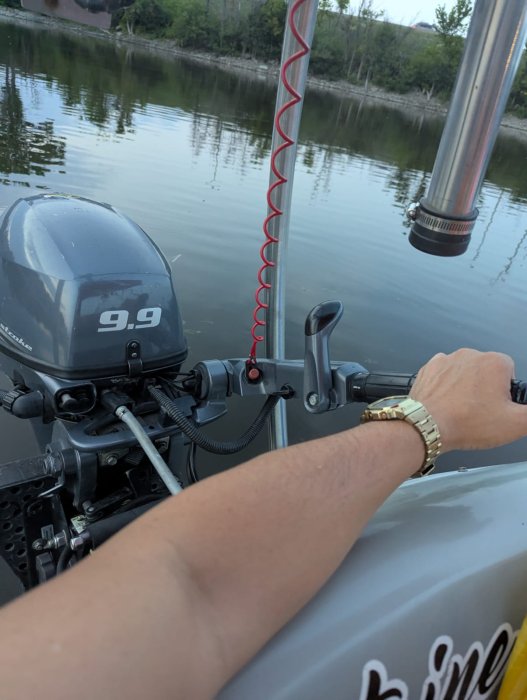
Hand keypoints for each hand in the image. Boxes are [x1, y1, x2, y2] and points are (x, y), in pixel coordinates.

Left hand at [410, 348, 526, 451]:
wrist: (427, 426)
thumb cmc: (466, 423)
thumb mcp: (515, 424)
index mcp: (494, 362)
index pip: (510, 371)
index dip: (506, 392)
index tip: (500, 405)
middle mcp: (470, 355)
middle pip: (486, 371)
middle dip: (486, 389)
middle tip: (481, 411)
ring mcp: (447, 360)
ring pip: (464, 373)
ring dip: (465, 388)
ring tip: (462, 410)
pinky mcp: (429, 368)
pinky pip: (443, 376)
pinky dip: (446, 388)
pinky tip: (447, 404)